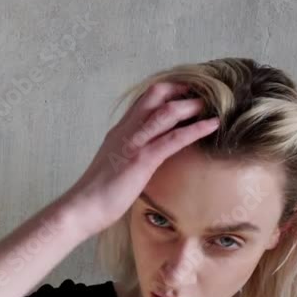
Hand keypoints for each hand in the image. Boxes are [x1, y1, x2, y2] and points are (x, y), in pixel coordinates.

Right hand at [63, 81, 220, 236]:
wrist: (82, 207)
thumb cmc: (97, 192)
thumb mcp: (115, 164)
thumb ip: (129, 153)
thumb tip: (144, 157)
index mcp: (121, 130)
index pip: (145, 99)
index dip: (168, 91)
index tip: (187, 92)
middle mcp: (127, 130)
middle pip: (156, 94)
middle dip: (182, 88)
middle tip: (203, 91)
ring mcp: (134, 142)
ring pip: (167, 112)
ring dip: (193, 104)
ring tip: (214, 103)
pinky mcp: (142, 159)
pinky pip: (174, 139)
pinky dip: (196, 129)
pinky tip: (212, 125)